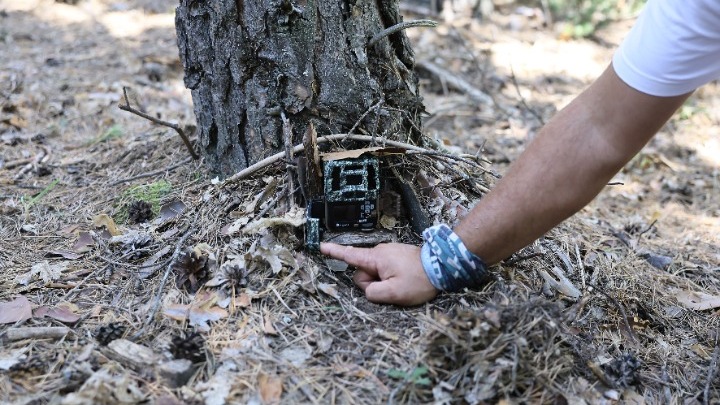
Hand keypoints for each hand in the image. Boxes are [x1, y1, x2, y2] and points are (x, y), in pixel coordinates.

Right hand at [320, 242, 437, 305]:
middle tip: (393, 288)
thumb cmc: (420, 280)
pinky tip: (404, 280)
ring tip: (403, 283)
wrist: (443, 266)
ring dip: (384, 282)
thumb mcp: (394, 293)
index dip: (334, 252)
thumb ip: (373, 293)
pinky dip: (390, 278)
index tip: (320, 246)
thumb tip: (368, 290)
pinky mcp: (397, 256)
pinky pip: (385, 270)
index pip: (350, 255)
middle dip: (372, 284)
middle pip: (364, 273)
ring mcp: (389, 253)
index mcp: (377, 258)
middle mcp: (380, 252)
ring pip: (376, 273)